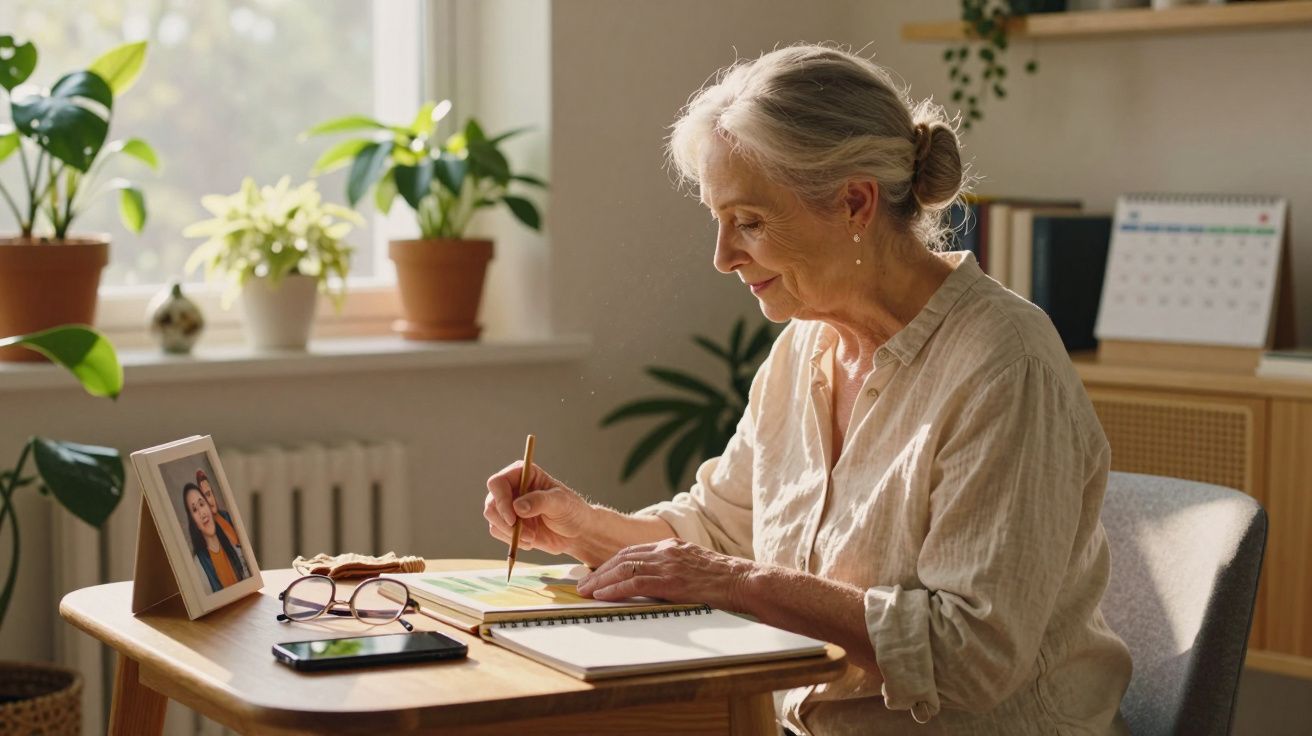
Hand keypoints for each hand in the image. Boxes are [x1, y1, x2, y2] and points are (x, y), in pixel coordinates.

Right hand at [484, 461, 594, 556]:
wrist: (577, 532)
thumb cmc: (572, 510)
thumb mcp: (560, 503)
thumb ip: (540, 502)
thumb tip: (518, 507)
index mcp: (523, 474)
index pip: (498, 482)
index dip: (501, 500)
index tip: (513, 518)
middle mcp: (512, 488)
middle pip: (491, 502)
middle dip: (506, 522)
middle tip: (527, 534)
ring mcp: (508, 506)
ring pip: (492, 518)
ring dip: (510, 532)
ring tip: (532, 537)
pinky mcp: (509, 523)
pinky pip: (497, 531)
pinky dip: (511, 539)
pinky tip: (530, 541)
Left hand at [575, 539, 756, 612]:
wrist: (745, 582)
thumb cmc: (724, 581)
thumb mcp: (695, 568)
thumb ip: (674, 570)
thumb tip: (654, 584)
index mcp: (671, 546)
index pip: (632, 552)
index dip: (610, 563)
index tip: (595, 573)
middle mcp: (666, 551)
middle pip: (623, 557)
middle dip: (599, 571)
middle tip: (582, 584)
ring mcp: (669, 565)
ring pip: (624, 568)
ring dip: (601, 581)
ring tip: (585, 591)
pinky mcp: (672, 581)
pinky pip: (635, 583)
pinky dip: (615, 589)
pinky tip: (603, 596)